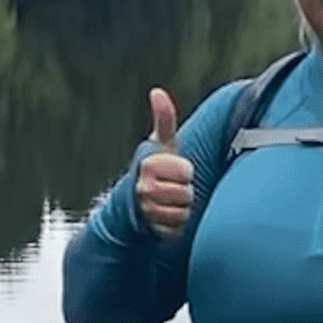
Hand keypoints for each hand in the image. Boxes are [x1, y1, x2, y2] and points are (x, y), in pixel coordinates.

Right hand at [136, 89, 193, 238]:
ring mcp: (147, 211)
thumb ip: (164, 120)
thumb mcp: (161, 144)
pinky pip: (179, 229)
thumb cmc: (156, 169)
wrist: (135, 205)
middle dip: (186, 190)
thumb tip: (157, 92)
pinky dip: (179, 225)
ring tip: (173, 202)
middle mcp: (143, 188)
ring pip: (184, 211)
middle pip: (186, 192)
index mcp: (147, 165)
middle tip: (176, 187)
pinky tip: (170, 218)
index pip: (184, 170)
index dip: (186, 171)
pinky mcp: (153, 231)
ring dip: (184, 208)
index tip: (178, 170)